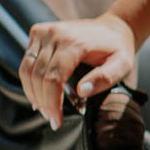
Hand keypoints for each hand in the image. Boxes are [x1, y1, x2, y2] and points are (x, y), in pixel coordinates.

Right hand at [19, 14, 137, 130]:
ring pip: (27, 70)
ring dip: (33, 93)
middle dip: (43, 102)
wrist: (113, 28)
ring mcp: (45, 31)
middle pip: (38, 76)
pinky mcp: (39, 32)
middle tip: (52, 118)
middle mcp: (55, 34)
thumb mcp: (122, 65)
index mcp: (75, 42)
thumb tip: (82, 91)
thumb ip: (105, 79)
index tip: (56, 121)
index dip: (52, 103)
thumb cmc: (117, 48)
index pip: (53, 79)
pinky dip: (30, 80)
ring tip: (45, 108)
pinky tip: (40, 92)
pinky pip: (26, 61)